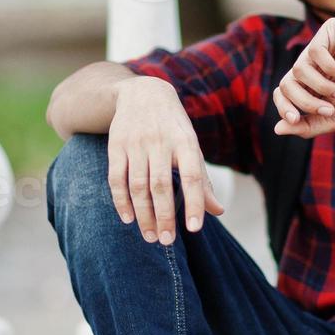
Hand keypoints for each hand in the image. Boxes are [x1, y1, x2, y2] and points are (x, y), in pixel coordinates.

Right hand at [108, 76, 224, 244]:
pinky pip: (116, 178)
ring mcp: (136, 143)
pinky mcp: (116, 146)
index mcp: (186, 142)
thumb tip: (218, 212)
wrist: (143, 93)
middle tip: (167, 241)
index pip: (192, 177)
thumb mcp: (192, 147)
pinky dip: (121, 201)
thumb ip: (202, 180)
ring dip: (143, 214)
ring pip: (137, 185)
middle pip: (161, 185)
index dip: (194, 203)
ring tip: (150, 236)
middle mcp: (160, 142)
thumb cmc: (174, 129)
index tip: (194, 229)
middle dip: (164, 216)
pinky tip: (128, 219)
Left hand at [273, 17, 334, 138]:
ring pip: (299, 69)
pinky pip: (314, 52)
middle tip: (328, 109)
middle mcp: (312, 65)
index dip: (284, 107)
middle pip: (287, 83)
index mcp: (311, 84)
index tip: (296, 119)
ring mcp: (319, 47)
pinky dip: (329, 69)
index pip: (283, 93)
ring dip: (321, 86)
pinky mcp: (329, 31)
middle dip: (304, 101)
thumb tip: (277, 129)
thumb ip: (309, 126)